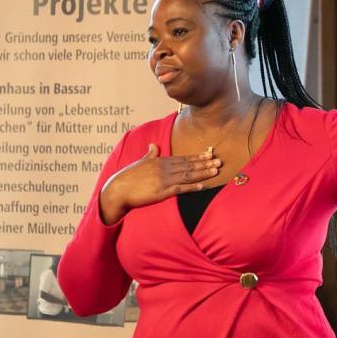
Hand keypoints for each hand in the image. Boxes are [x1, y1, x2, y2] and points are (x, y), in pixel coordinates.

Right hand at [98, 144, 221, 223]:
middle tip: (219, 161)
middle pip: (188, 165)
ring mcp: (163, 180)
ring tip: (215, 171)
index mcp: (160, 161)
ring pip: (187, 176)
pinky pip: (180, 189)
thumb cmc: (127, 177)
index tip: (209, 154)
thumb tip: (154, 145)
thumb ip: (150, 154)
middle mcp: (164, 169)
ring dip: (203, 173)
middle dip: (205, 163)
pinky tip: (202, 186)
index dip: (197, 157)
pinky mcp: (161, 192)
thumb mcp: (140, 162)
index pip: (183, 158)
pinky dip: (192, 187)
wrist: (117, 190)